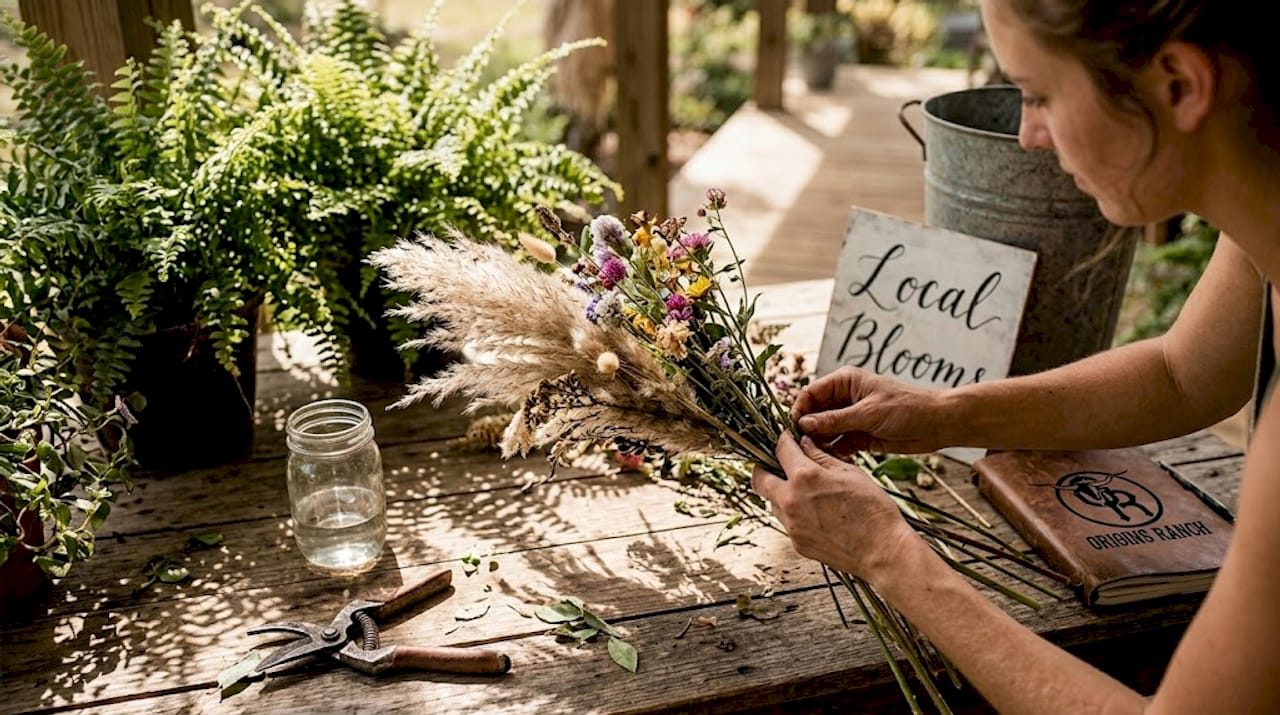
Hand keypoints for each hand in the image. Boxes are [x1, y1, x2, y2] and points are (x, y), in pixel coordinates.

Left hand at [752, 432, 917, 581]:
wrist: (883, 552)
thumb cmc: (873, 511)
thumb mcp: (850, 472)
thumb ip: (821, 456)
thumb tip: (805, 443)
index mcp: (805, 478)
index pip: (781, 449)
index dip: (784, 439)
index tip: (788, 439)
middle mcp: (791, 501)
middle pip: (759, 479)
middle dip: (765, 467)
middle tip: (779, 464)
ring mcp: (791, 525)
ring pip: (772, 502)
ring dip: (781, 492)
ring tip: (806, 491)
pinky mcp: (796, 543)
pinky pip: (787, 522)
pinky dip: (794, 512)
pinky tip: (817, 512)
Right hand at [791, 366, 945, 455]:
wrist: (937, 424)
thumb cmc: (907, 408)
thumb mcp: (868, 413)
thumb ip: (834, 420)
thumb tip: (803, 424)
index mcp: (845, 382)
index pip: (811, 393)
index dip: (799, 409)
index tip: (792, 427)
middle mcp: (844, 398)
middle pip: (814, 413)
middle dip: (807, 429)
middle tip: (799, 446)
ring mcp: (851, 418)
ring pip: (824, 431)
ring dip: (819, 443)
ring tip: (814, 457)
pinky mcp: (859, 436)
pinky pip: (838, 444)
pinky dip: (833, 452)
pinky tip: (830, 462)